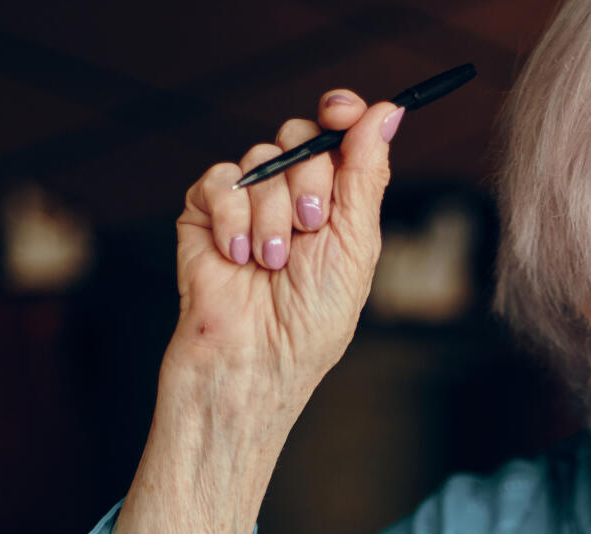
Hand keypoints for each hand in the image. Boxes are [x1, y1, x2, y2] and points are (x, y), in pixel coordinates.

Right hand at [96, 88, 399, 533]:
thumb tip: (388, 112)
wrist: (253, 365)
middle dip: (308, 179)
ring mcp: (246, 204)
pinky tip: (236, 257)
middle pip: (300, 138)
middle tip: (308, 227)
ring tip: (270, 264)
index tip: (341, 112)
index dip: (342, 113)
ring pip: (260, 161)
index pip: (339, 135)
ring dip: (271, 215)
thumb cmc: (309, 325)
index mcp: (335, 205)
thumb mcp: (354, 248)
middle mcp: (291, 198)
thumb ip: (366, 176)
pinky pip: (219, 181)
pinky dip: (231, 217)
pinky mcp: (203, 215)